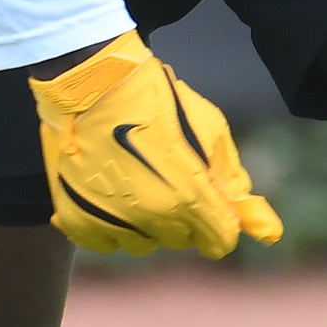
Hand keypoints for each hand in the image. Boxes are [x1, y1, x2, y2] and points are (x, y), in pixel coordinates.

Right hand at [29, 31, 284, 257]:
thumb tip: (248, 211)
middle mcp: (153, 218)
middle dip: (183, 217)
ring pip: (144, 243)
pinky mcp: (78, 222)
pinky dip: (110, 225)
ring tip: (135, 180)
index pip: (220, 241)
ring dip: (146, 222)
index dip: (222, 226)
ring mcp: (114, 223)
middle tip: (170, 179)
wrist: (93, 83)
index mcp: (191, 196)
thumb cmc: (157, 100)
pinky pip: (105, 242)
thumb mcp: (210, 127)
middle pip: (181, 240)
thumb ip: (230, 174)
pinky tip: (109, 191)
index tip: (216, 213)